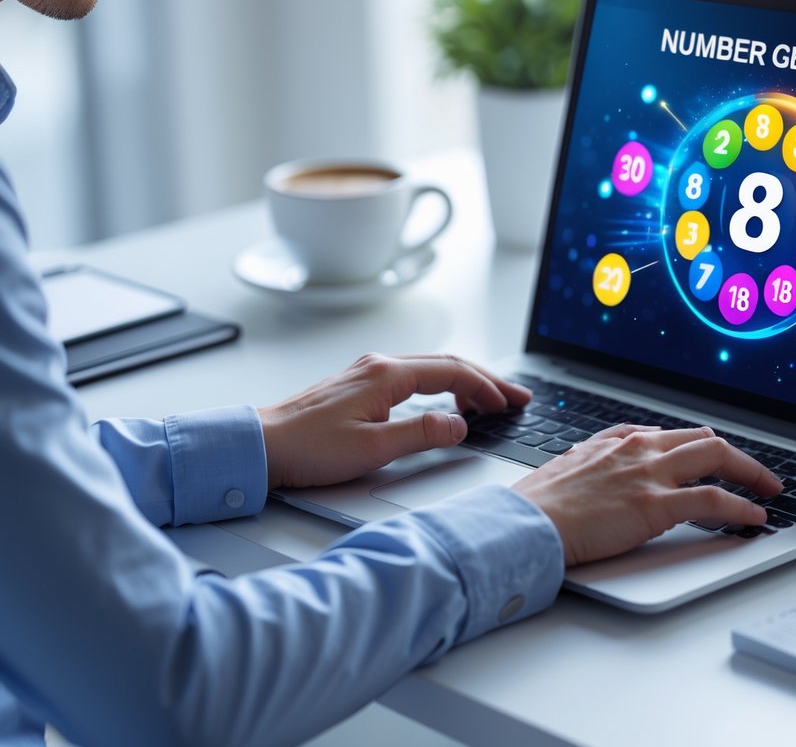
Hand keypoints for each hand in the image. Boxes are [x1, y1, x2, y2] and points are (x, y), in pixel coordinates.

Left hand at [257, 353, 530, 488]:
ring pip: (430, 369)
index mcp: (386, 375)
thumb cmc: (307, 448)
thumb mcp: (373, 449)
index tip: (509, 403)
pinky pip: (413, 377)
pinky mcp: (358, 386)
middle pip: (446, 364)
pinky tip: (446, 402)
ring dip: (464, 381)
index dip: (486, 387)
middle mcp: (377, 365)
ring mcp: (367, 373)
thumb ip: (421, 434)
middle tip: (515, 397)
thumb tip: (458, 425)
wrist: (261, 446)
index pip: (452, 371)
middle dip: (485, 380)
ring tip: (489, 400)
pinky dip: (441, 386)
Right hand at [512, 424, 783, 566]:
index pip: (671, 434)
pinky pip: (713, 499)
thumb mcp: (569, 469)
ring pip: (717, 457)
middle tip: (755, 472)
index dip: (699, 447)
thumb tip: (604, 475)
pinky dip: (741, 505)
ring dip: (750, 472)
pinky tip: (754, 515)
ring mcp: (650, 473)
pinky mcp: (656, 504)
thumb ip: (595, 465)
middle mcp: (638, 448)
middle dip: (735, 455)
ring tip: (768, 489)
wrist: (526, 523)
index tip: (711, 457)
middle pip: (703, 439)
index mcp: (617, 440)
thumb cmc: (539, 505)